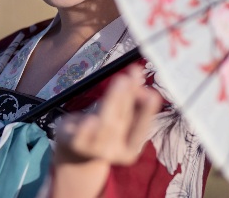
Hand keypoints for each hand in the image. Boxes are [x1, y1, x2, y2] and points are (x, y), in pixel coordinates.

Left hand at [50, 65, 161, 197]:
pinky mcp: (75, 144)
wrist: (76, 154)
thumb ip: (130, 99)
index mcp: (130, 150)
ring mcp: (94, 150)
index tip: (153, 95)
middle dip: (125, 98)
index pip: (141, 129)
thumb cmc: (102, 129)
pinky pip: (81, 136)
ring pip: (104, 124)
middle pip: (122, 122)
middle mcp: (115, 152)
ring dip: (112, 102)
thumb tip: (137, 74)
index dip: (147, 112)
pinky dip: (86, 128)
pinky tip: (90, 119)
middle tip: (128, 78)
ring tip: (119, 81)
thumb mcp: (118, 117)